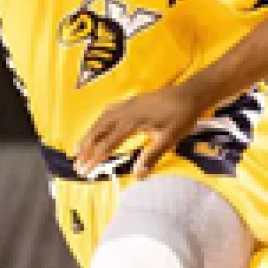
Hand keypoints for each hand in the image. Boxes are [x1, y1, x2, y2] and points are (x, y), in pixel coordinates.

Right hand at [75, 86, 208, 177]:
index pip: (108, 144)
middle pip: (99, 130)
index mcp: (132, 122)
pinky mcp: (132, 102)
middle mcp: (125, 111)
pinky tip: (98, 127)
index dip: (94, 158)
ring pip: (101, 120)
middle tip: (75, 162)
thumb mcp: (170, 138)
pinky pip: (109, 112)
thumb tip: (137, 175)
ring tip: (80, 148)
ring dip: (89, 134)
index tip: (84, 170)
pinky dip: (99, 122)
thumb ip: (152, 155)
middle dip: (86, 147)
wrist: (191, 93)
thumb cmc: (182, 116)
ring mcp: (128, 104)